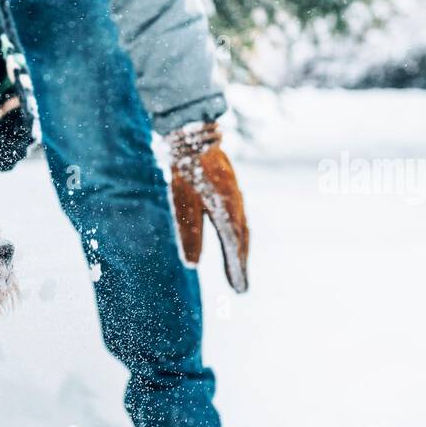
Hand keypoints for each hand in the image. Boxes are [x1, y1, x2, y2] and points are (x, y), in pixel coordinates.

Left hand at [167, 121, 249, 292]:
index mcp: (227, 212)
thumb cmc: (186, 173)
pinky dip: (239, 235)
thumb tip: (192, 265)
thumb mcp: (183, 205)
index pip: (234, 247)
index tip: (239, 289)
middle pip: (242, 241)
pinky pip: (239, 218)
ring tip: (238, 269)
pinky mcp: (231, 190)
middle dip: (240, 265)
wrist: (195, 138)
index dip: (236, 269)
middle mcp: (236, 205)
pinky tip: (234, 240)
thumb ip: (189, 234)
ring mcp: (236, 197)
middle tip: (241, 288)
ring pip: (242, 229)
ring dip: (241, 251)